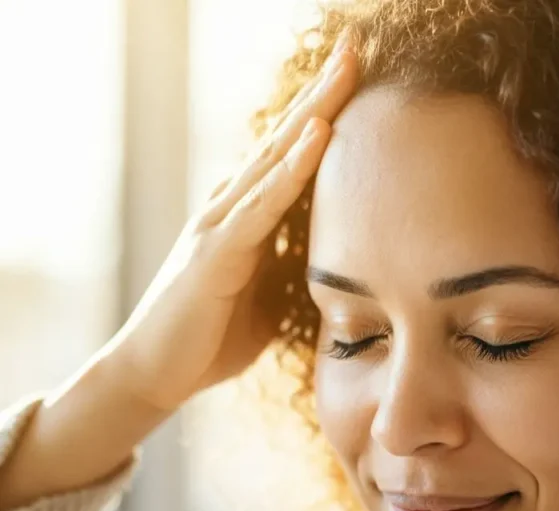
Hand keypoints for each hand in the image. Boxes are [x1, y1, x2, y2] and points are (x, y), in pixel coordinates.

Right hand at [105, 38, 358, 410]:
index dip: (326, 114)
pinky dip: (291, 169)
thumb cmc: (214, 336)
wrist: (156, 374)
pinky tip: (317, 136)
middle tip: (356, 47)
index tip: (360, 78)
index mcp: (249, 215)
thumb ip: (298, 270)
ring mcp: (221, 223)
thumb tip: (344, 270)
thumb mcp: (272, 297)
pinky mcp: (217, 252)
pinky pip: (262, 204)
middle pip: (286, 138)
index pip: (293, 154)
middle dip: (324, 92)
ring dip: (314, 112)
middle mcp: (233, 206)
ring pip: (275, 156)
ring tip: (346, 70)